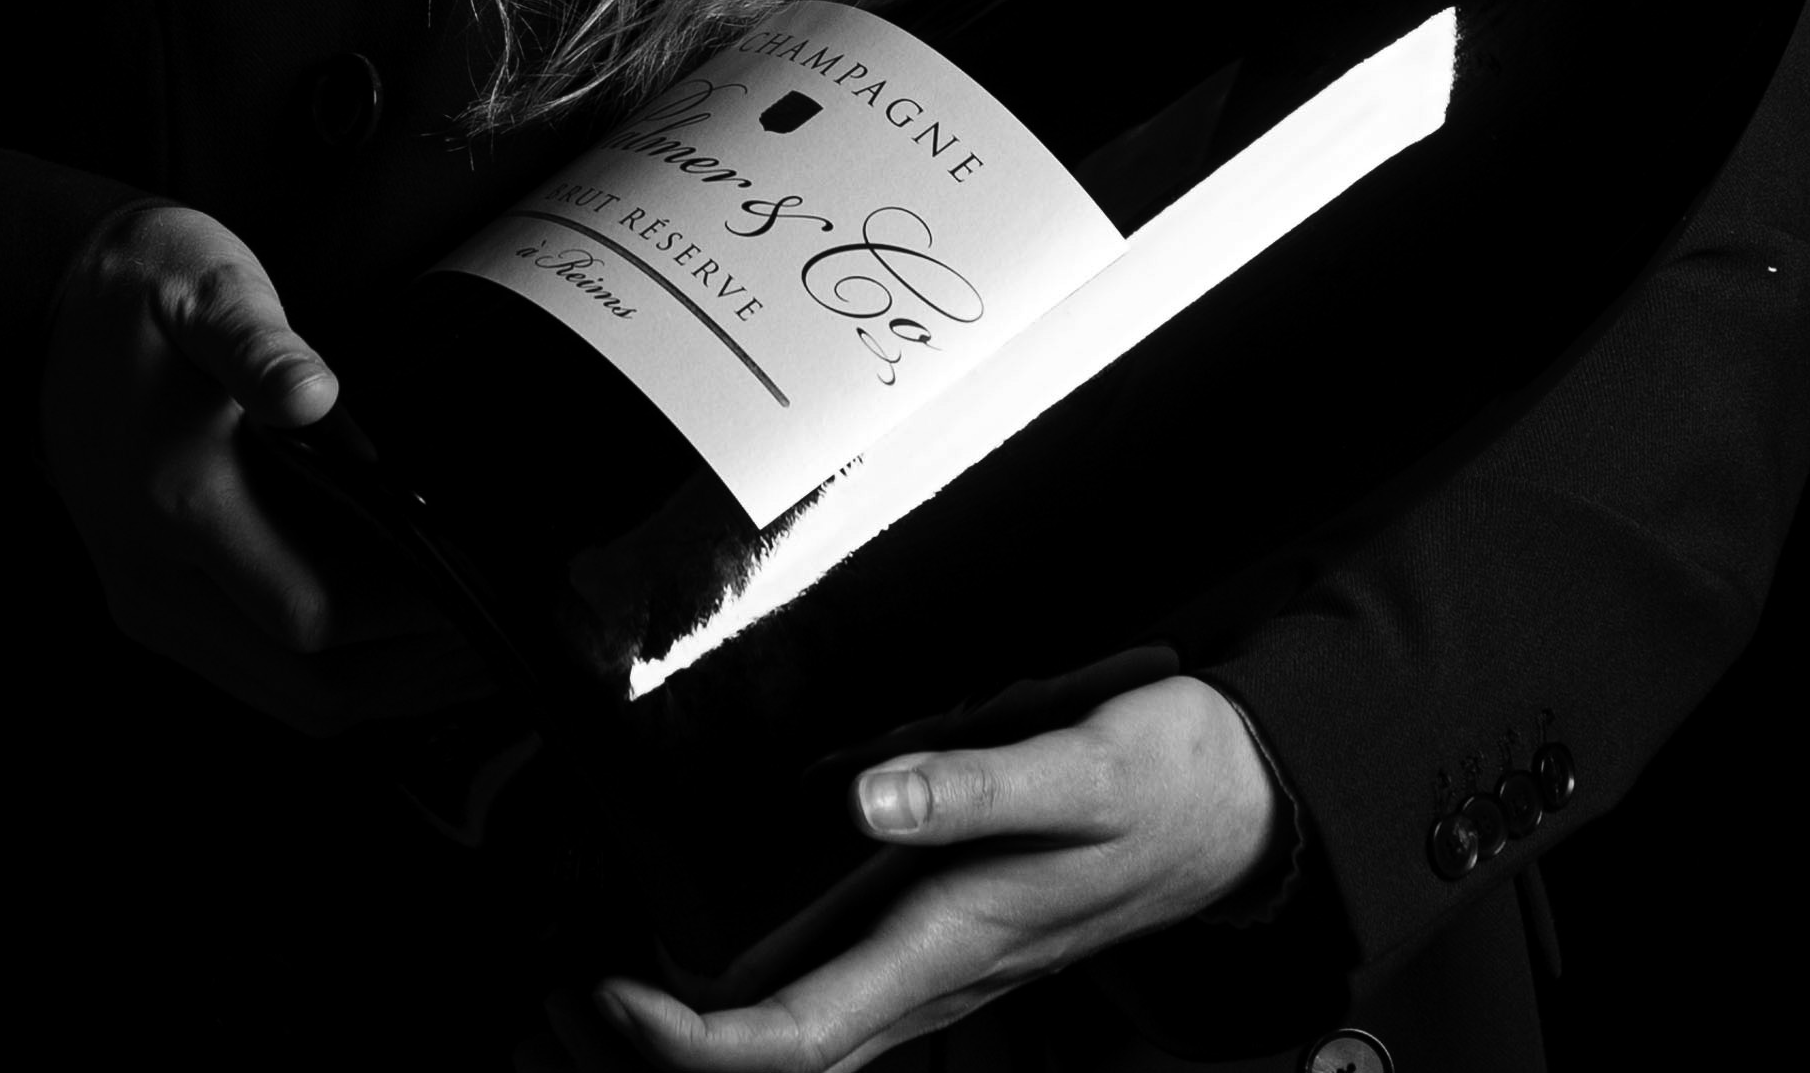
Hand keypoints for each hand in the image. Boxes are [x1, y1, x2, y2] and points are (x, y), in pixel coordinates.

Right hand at [42, 198, 493, 734]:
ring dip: (389, 686)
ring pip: (290, 700)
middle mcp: (153, 579)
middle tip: (505, 632)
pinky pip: (265, 676)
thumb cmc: (144, 289)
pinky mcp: (159, 606)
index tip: (488, 585)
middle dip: (416, 675)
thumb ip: (258, 343)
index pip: (312, 613)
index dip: (409, 617)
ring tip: (473, 643)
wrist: (49, 306)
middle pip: (309, 689)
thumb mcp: (205, 284)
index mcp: (176, 502)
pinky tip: (406, 636)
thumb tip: (311, 394)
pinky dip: (344, 673)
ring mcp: (151, 604)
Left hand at [562, 660, 1282, 1069]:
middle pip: (782, 1059)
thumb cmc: (1163, 783)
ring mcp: (943, 974)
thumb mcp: (1076, 765)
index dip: (693, 1040)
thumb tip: (868, 801)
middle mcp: (938, 978)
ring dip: (703, 1036)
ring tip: (608, 996)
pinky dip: (755, 1002)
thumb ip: (971, 786)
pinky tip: (714, 966)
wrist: (1243, 809)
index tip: (614, 995)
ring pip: (805, 1042)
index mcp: (952, 943)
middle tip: (567, 1005)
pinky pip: (836, 1005)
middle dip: (668, 1052)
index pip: (797, 1035)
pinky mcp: (949, 946)